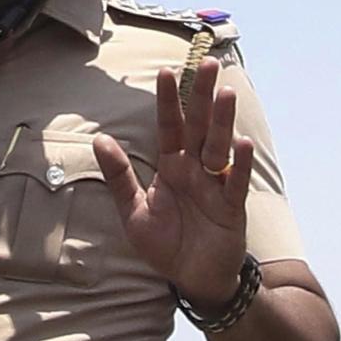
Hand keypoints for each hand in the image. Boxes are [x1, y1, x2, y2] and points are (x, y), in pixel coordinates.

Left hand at [93, 57, 252, 309]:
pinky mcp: (231, 207)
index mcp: (171, 167)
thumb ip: (119, 177)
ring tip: (226, 92)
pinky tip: (240, 144)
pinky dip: (238, 164)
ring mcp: (215, 185)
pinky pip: (234, 182)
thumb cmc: (164, 244)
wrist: (191, 277)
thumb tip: (99, 140)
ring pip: (219, 147)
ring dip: (223, 121)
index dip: (168, 101)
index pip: (169, 126)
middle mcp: (195, 169)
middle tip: (208, 63)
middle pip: (200, 126)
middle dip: (202, 96)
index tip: (165, 71)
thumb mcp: (133, 211)